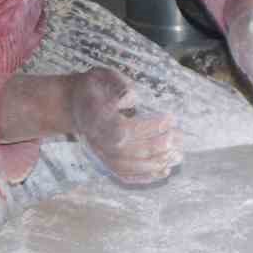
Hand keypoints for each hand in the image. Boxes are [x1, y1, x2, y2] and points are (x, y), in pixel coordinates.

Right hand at [68, 68, 182, 183]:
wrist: (73, 104)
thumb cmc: (93, 87)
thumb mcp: (102, 75)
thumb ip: (117, 84)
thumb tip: (131, 98)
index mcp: (94, 117)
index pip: (123, 129)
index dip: (148, 127)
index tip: (170, 118)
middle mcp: (95, 139)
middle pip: (127, 151)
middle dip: (157, 146)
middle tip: (179, 137)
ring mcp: (99, 153)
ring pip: (127, 166)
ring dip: (155, 163)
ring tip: (178, 155)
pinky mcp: (104, 161)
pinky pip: (124, 175)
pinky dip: (145, 177)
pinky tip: (164, 171)